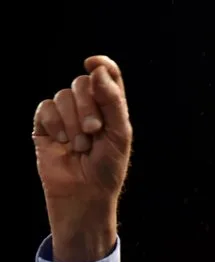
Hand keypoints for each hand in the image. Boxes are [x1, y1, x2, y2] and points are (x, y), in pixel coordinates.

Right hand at [33, 56, 132, 261]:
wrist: (85, 194)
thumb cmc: (108, 168)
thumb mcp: (119, 134)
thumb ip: (112, 101)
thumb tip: (97, 69)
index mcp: (110, 107)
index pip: (106, 75)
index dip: (101, 65)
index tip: (93, 63)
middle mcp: (88, 107)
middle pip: (82, 83)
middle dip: (88, 106)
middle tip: (94, 131)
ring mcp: (65, 116)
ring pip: (63, 96)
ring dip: (73, 122)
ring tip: (80, 146)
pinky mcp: (45, 127)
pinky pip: (45, 109)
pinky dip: (55, 124)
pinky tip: (62, 142)